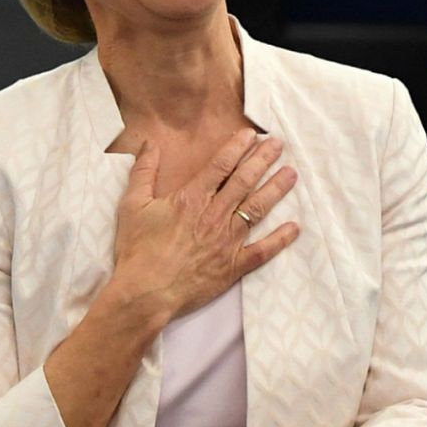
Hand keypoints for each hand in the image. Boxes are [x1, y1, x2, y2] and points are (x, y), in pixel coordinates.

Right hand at [112, 129, 298, 325]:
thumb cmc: (137, 249)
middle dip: (263, 160)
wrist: (145, 292)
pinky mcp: (233, 266)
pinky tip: (295, 227)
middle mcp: (214, 215)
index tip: (252, 135)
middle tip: (279, 145)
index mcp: (191, 198)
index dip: (237, 147)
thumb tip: (150, 143)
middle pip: (244, 181)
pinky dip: (280, 239)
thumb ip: (143, 171)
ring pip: (257, 209)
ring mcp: (227, 241)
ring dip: (276, 189)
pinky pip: (263, 251)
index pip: (220, 165)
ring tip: (292, 174)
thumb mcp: (132, 204)